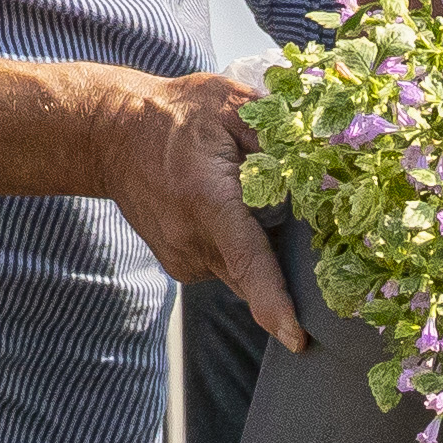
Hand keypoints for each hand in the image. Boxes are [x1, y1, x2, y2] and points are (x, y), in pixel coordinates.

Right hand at [97, 67, 300, 348]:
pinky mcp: (181, 266)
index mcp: (208, 202)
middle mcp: (193, 241)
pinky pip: (229, 267)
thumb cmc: (178, 114)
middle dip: (291, 267)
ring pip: (245, 273)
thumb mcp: (232, 104)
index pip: (249, 262)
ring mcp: (183, 259)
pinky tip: (233, 212)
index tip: (296, 338)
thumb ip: (280, 137)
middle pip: (258, 274)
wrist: (112, 136)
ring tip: (253, 201)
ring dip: (264, 249)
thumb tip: (330, 162)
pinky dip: (243, 248)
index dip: (275, 304)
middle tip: (316, 235)